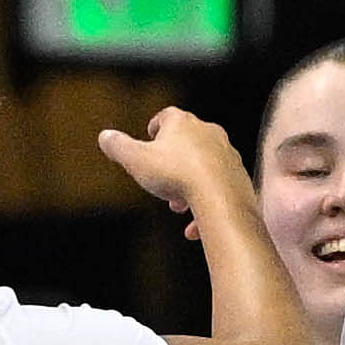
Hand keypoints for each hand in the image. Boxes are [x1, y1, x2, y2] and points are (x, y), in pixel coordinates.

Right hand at [98, 107, 257, 244]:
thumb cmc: (176, 174)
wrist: (220, 197)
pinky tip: (193, 228)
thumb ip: (118, 147)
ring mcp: (227, 155)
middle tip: (161, 178)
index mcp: (183, 123)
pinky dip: (205, 206)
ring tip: (178, 204)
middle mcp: (209, 133)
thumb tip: (105, 136)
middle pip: (187, 143)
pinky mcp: (239, 177)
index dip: (157, 125)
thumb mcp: (136, 160)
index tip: (151, 134)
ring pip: (204, 167)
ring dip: (189, 184)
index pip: (168, 116)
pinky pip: (219, 190)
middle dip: (173, 161)